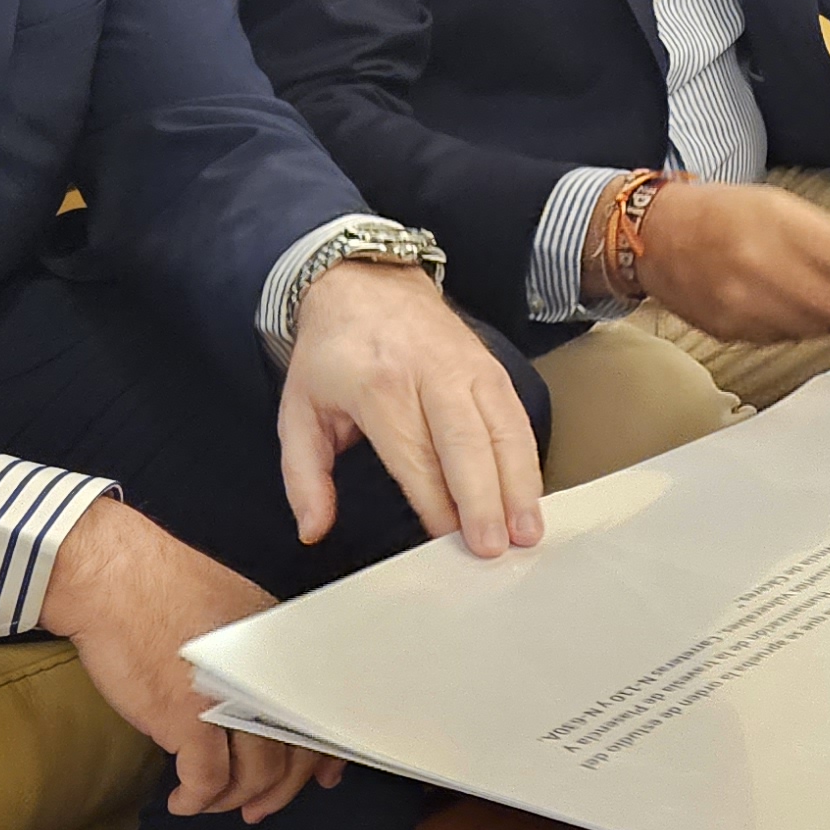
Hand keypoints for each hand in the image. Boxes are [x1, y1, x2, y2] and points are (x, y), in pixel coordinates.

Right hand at [41, 499, 332, 822]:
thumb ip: (259, 661)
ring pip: (254, 776)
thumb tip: (268, 708)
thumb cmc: (163, 591)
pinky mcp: (187, 720)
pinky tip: (183, 801)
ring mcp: (230, 700)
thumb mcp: (236, 616)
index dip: (320, 757)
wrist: (112, 576)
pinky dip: (197, 800)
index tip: (317, 780)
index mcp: (282, 648)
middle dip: (277, 792)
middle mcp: (267, 676)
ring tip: (212, 802)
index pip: (319, 715)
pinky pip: (206, 781)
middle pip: (292, 754)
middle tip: (258, 808)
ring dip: (233, 800)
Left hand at [279, 260, 545, 558]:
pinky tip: (531, 495)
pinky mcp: (491, 365)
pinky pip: (517, 415)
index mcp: (378, 388)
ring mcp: (467, 366)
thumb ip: (304, 475)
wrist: (364, 282)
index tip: (446, 542)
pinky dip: (528, 458)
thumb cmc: (332, 354)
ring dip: (518, 483)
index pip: (414, 455)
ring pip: (503, 429)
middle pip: (466, 443)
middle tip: (496, 547)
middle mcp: (429, 374)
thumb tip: (314, 528)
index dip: (435, 502)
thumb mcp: (298, 410)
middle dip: (484, 499)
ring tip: (527, 530)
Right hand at [621, 177, 829, 341]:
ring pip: (818, 327)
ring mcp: (742, 301)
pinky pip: (787, 338)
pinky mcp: (731, 329)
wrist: (653, 236)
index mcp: (776, 220)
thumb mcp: (778, 205)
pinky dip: (803, 328)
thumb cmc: (719, 214)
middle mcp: (758, 261)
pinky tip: (800, 310)